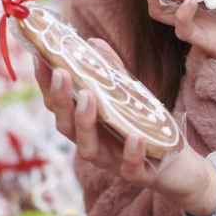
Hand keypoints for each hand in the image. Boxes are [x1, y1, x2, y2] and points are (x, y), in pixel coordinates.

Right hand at [34, 39, 215, 215]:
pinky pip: (129, 167)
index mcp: (85, 124)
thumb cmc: (144, 126)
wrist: (176, 164)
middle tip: (60, 73)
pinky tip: (134, 136)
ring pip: (88, 148)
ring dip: (85, 122)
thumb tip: (92, 42)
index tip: (39, 57)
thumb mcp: (128, 95)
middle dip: (60, 100)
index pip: (57, 104)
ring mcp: (111, 161)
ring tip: (88, 96)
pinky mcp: (136, 173)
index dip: (45, 84)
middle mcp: (92, 143)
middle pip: (65, 125)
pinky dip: (130, 153)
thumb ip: (110, 71)